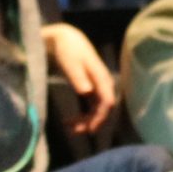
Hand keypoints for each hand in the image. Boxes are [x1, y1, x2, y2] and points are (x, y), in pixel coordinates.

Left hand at [43, 21, 115, 138]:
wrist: (65, 39)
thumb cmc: (67, 49)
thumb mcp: (70, 62)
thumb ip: (78, 77)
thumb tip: (87, 93)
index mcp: (101, 77)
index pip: (107, 102)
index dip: (100, 118)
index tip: (89, 129)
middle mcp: (103, 84)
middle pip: (103, 109)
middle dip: (91, 123)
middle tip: (74, 131)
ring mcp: (98, 87)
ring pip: (97, 111)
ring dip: (85, 121)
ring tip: (70, 128)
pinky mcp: (91, 89)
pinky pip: (91, 107)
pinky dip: (82, 116)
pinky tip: (69, 121)